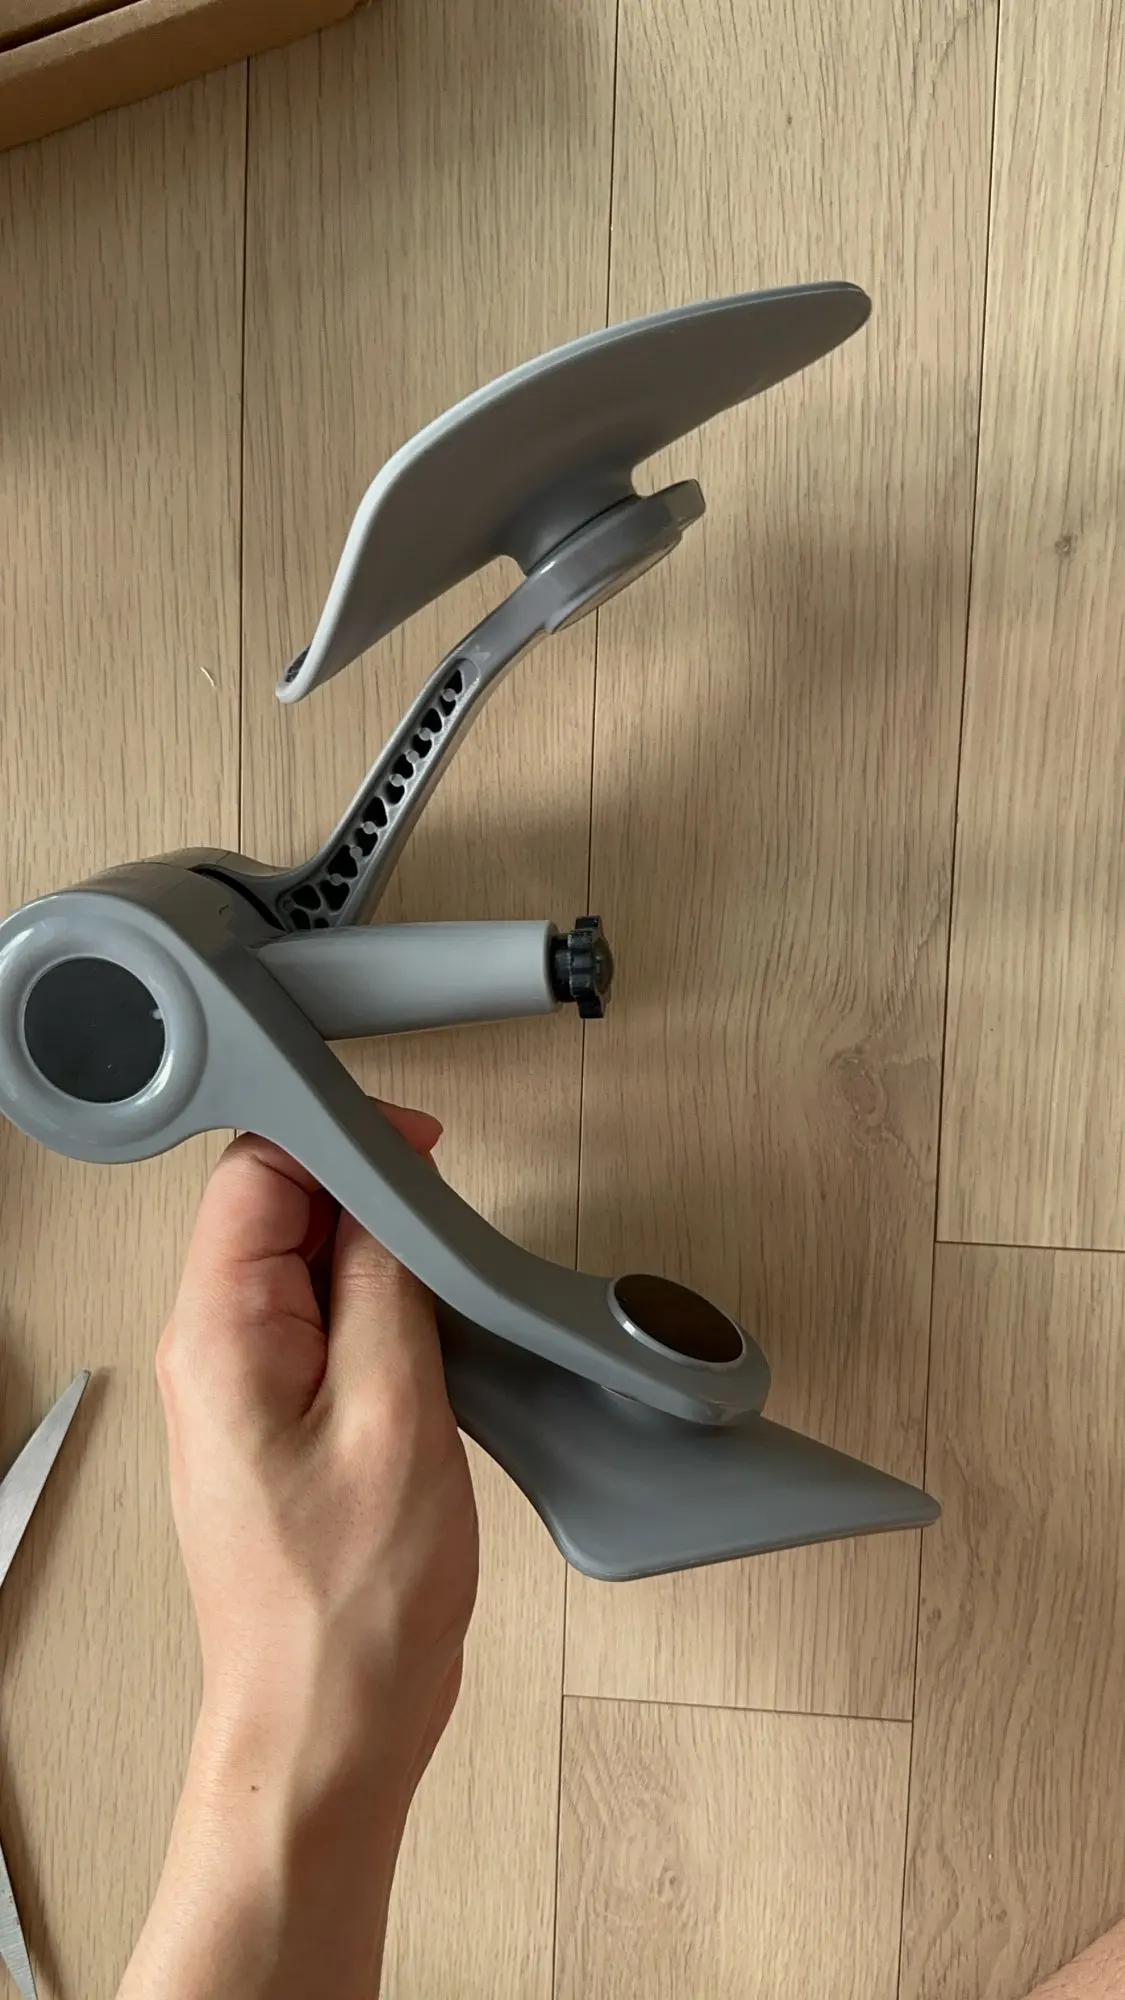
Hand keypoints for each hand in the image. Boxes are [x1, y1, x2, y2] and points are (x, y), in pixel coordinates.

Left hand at [118, 1103, 478, 1999]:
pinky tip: (432, 1343)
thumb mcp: (395, 1413)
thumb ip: (385, 1285)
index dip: (343, 1140)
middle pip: (277, 1211)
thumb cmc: (349, 1606)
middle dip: (368, 1198)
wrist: (332, 1724)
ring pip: (307, 1268)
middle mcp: (214, 1354)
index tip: (420, 1152)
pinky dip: (383, 1316)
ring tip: (447, 1295)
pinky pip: (324, 1329)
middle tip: (447, 1227)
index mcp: (218, 1335)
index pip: (256, 1173)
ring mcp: (245, 1392)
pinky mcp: (283, 1426)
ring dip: (381, 1262)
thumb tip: (389, 1199)